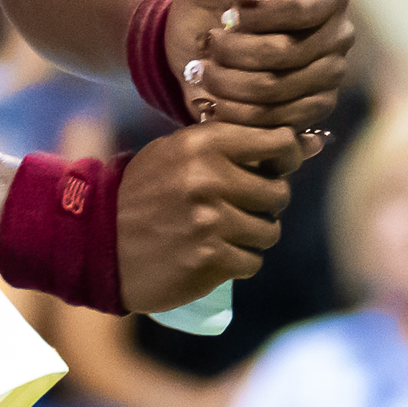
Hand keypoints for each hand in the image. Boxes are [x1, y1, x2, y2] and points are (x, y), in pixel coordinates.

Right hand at [114, 122, 304, 317]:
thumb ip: (233, 146)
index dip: (284, 159)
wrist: (96, 242)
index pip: (278, 143)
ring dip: (252, 237)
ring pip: (269, 231)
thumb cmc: (142, 194)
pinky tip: (212, 257)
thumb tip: (311, 144)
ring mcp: (211, 221)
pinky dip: (237, 263)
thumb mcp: (177, 155)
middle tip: (237, 210)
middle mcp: (209, 178)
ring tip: (221, 235)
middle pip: (278, 193)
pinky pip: (252, 262)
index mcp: (204, 144)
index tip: (273, 169)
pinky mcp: (210, 259)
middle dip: (264, 205)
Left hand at [164, 0, 357, 130]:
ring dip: (229, 82)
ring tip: (205, 70)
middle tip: (208, 45)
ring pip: (277, 88)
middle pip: (287, 52)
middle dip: (235, 51)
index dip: (259, 16)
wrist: (201, 48)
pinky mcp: (313, 109)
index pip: (302, 8)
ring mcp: (330, 76)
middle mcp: (338, 35)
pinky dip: (237, 111)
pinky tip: (216, 98)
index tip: (229, 15)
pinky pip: (275, 119)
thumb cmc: (213, 3)